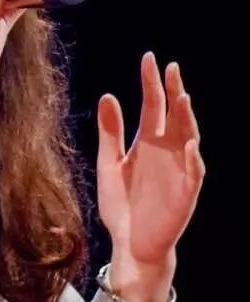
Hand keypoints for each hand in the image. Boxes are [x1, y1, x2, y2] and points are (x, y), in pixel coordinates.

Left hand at [96, 52, 204, 268]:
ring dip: (186, 119)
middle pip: (173, 115)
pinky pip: (193, 173)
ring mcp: (179, 170)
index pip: (152, 106)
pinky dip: (193, 159)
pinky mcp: (185, 192)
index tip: (149, 59)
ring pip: (188, 138)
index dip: (151, 83)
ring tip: (181, 98)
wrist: (129, 243)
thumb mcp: (109, 164)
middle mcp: (166, 151)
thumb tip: (108, 95)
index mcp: (147, 142)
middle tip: (169, 68)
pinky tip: (189, 144)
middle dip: (172, 92)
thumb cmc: (120, 204)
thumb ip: (110, 132)